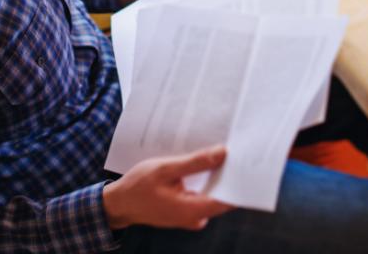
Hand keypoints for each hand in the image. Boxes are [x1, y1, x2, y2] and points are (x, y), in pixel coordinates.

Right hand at [102, 146, 232, 230]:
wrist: (119, 203)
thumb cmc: (137, 187)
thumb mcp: (165, 168)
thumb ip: (195, 162)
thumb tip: (223, 153)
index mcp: (193, 210)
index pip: (229, 198)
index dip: (240, 179)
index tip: (248, 160)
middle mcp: (196, 218)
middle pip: (223, 196)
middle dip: (229, 174)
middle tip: (236, 149)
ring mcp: (191, 216)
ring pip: (213, 195)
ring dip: (217, 176)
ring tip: (221, 152)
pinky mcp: (186, 211)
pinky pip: (203, 196)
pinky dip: (205, 181)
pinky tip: (204, 164)